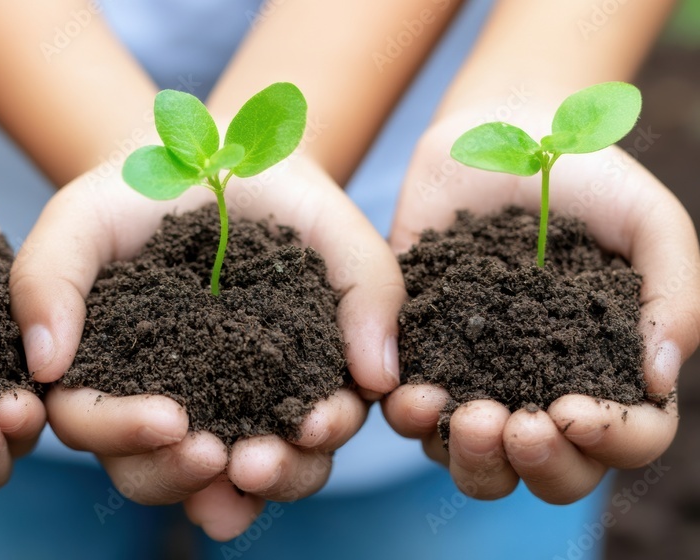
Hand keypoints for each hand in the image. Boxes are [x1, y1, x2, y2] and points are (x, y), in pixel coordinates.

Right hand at [11, 153, 402, 539]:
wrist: (222, 152)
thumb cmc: (139, 187)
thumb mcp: (79, 215)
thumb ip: (44, 277)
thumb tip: (44, 364)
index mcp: (101, 375)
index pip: (93, 428)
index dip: (124, 437)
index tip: (170, 420)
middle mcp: (164, 402)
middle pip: (162, 473)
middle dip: (192, 478)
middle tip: (229, 460)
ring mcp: (232, 402)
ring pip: (241, 476)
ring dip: (266, 478)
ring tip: (282, 454)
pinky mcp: (294, 385)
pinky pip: (307, 435)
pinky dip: (319, 439)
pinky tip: (328, 417)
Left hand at [383, 108, 699, 502]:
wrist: (495, 138)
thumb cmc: (585, 179)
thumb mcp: (648, 222)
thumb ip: (673, 296)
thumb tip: (658, 380)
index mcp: (613, 371)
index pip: (631, 437)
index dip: (611, 441)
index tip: (574, 410)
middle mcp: (547, 390)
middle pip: (554, 473)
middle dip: (539, 465)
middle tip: (516, 425)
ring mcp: (480, 383)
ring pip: (478, 464)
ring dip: (473, 458)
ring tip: (466, 416)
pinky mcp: (421, 359)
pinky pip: (414, 415)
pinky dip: (413, 418)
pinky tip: (413, 394)